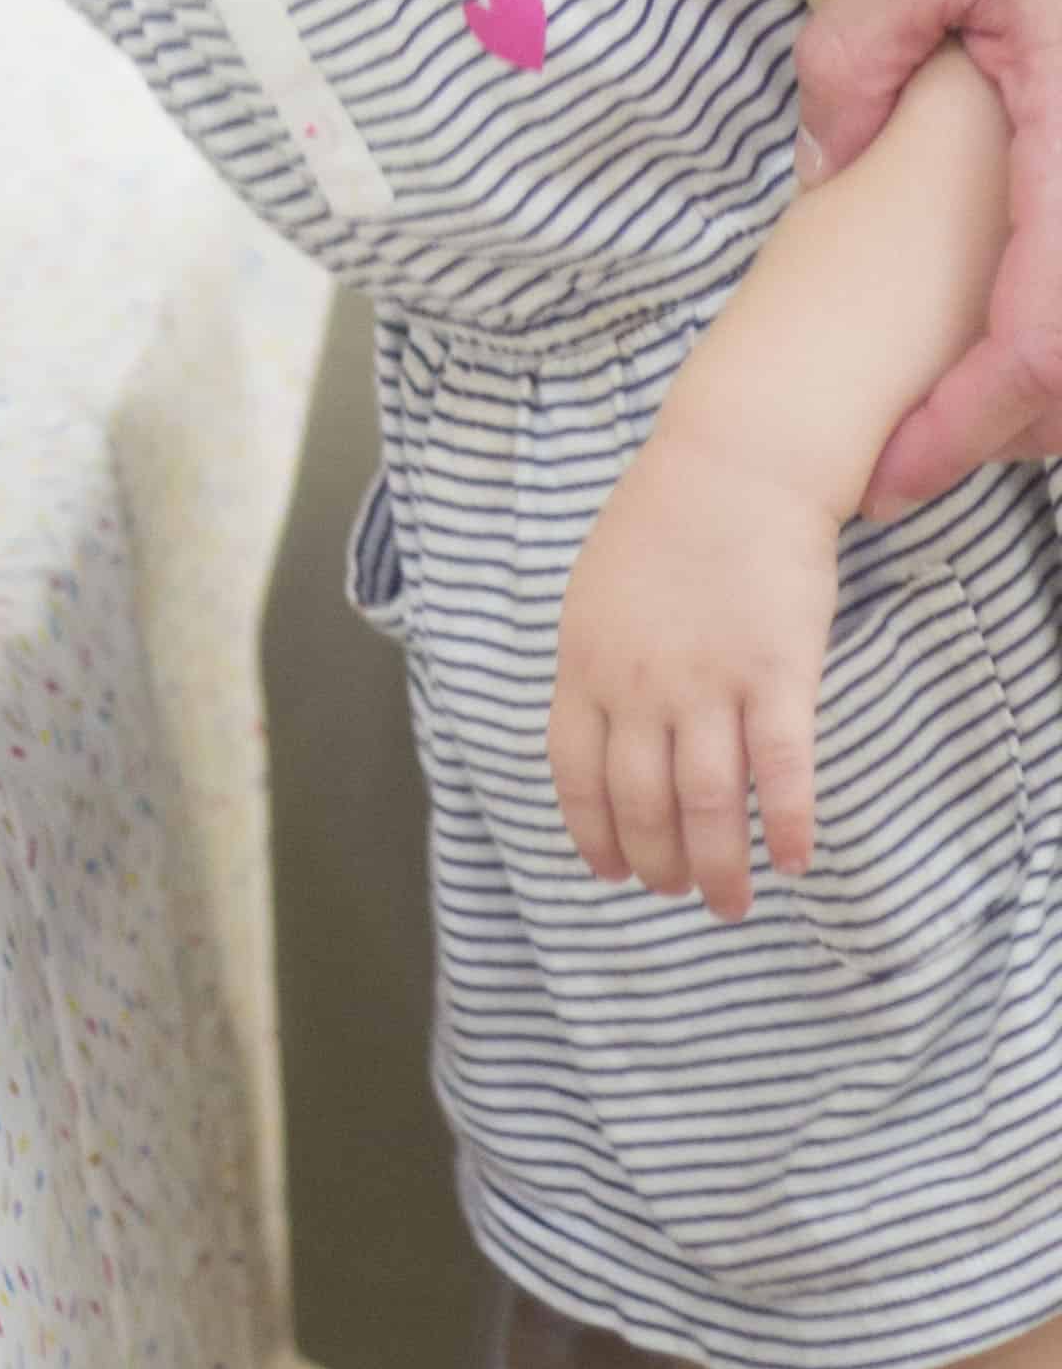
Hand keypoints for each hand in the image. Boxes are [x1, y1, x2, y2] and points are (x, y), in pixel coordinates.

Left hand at [549, 424, 837, 922]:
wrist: (733, 465)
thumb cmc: (665, 523)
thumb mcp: (596, 593)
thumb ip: (597, 665)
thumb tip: (599, 736)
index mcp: (585, 661)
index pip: (576, 773)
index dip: (593, 832)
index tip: (610, 872)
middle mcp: (640, 682)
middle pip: (642, 802)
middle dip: (658, 864)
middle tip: (678, 895)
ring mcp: (709, 680)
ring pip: (709, 804)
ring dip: (719, 867)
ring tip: (729, 904)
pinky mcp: (778, 673)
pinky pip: (782, 770)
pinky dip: (788, 825)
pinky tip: (793, 861)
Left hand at [794, 0, 1061, 511]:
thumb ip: (856, 56)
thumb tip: (821, 172)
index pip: (1042, 333)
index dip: (967, 422)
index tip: (891, 471)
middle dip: (1003, 434)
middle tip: (900, 462)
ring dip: (1042, 395)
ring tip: (943, 412)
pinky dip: (1057, 337)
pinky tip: (1000, 337)